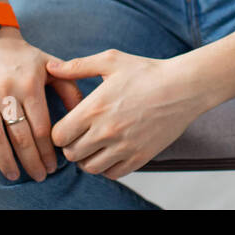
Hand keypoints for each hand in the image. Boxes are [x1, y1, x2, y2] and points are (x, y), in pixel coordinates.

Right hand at [0, 27, 83, 181]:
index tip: (54, 166)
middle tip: (39, 176)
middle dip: (31, 161)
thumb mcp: (49, 65)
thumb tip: (84, 112)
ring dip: (4, 161)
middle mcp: (6, 90)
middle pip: (20, 136)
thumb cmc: (23, 56)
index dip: (48, 150)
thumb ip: (69, 86)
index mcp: (30, 83)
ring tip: (14, 176)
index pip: (41, 126)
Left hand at [45, 50, 207, 179]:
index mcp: (95, 108)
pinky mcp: (140, 157)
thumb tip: (51, 67)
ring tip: (93, 144)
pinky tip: (110, 151)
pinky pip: (112, 173)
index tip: (67, 124)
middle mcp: (107, 131)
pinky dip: (106, 166)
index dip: (58, 131)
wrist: (183, 87)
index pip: (58, 136)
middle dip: (70, 145)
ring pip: (90, 167)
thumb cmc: (146, 71)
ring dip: (87, 158)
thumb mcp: (110, 61)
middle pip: (71, 154)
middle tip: (79, 135)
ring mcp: (124, 147)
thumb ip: (77, 66)